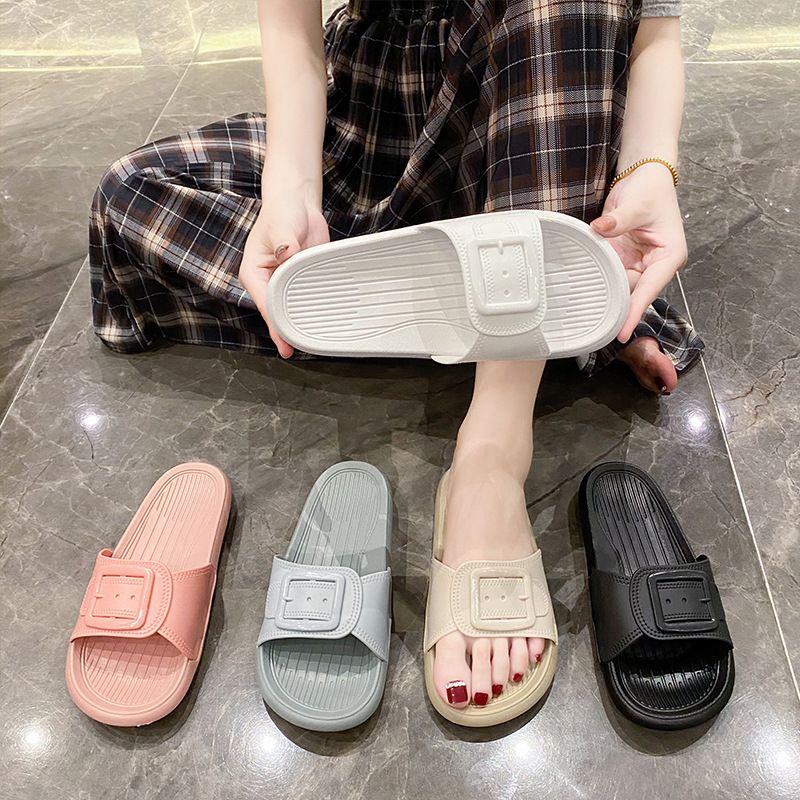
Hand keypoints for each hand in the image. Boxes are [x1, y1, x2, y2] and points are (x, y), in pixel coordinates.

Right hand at [238, 172, 328, 357]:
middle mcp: (268, 282)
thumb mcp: (280, 224)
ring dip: (299, 322)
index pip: (265, 303)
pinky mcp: (302, 280)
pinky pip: (307, 298)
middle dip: (286, 330)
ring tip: (309, 342)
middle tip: (296, 349)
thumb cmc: (281, 211)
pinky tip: (321, 321)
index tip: (283, 342)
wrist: (298, 203)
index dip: (275, 323)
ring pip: (292, 308)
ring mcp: (286, 283)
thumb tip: (287, 252)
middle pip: (277, 312)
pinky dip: (313, 308)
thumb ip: (284, 239)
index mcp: (254, 273)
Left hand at [590, 162, 687, 341]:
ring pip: (621, 287)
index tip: (623, 331)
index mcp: (669, 256)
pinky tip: (585, 293)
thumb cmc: (650, 190)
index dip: (635, 310)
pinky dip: (600, 281)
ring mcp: (638, 264)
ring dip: (606, 295)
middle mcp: (655, 265)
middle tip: (597, 327)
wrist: (643, 178)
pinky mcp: (623, 259)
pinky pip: (611, 276)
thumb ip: (618, 220)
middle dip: (617, 309)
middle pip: (634, 294)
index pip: (650, 288)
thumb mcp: (636, 204)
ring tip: (588, 315)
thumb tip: (600, 229)